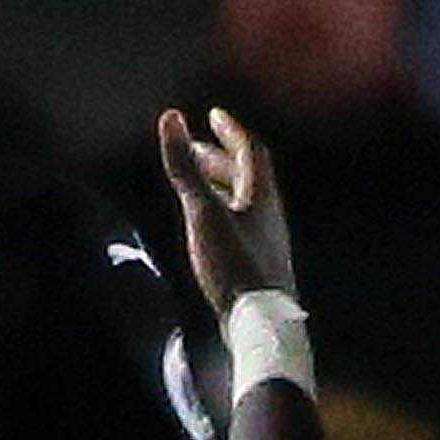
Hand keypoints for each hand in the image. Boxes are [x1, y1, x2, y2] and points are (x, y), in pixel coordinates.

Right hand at [156, 105, 293, 308]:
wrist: (259, 323)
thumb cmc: (234, 265)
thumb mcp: (203, 212)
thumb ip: (186, 167)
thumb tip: (171, 118)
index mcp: (261, 197)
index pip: (251, 152)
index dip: (231, 131)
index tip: (214, 116)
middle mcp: (268, 216)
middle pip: (247, 177)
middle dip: (220, 157)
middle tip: (194, 147)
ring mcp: (264, 241)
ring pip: (243, 202)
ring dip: (219, 185)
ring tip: (195, 181)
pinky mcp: (256, 265)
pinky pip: (239, 225)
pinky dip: (220, 212)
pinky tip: (205, 226)